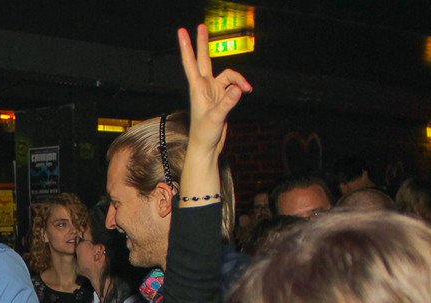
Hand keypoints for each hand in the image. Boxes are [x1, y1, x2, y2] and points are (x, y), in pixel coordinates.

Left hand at [177, 24, 251, 155]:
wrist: (207, 147)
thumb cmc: (204, 134)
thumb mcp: (215, 118)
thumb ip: (227, 103)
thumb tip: (239, 88)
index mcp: (197, 88)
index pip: (190, 63)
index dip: (187, 47)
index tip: (182, 32)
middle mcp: (204, 87)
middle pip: (204, 60)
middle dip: (203, 43)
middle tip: (201, 26)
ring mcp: (213, 91)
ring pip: (228, 75)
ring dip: (238, 78)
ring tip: (248, 88)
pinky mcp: (221, 98)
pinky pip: (233, 85)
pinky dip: (240, 86)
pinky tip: (247, 91)